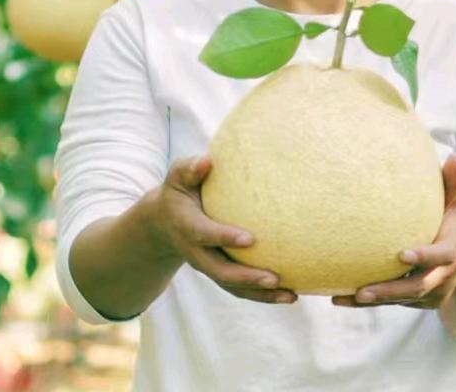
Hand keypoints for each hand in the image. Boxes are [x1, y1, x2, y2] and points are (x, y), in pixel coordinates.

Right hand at [150, 155, 297, 304]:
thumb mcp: (178, 175)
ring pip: (233, 286)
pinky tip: (290, 294)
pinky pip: (240, 289)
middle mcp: (196, 252)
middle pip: (220, 271)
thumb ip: (191, 168)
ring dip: (261, 294)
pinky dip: (263, 295)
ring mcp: (207, 266)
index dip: (225, 238)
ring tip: (291, 295)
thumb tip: (208, 160)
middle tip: (274, 278)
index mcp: (186, 226)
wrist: (164, 221)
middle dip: (247, 277)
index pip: (205, 234)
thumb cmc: (179, 190)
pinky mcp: (219, 272)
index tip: (250, 239)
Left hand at [331, 155, 455, 309]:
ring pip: (401, 299)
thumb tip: (453, 157)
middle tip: (362, 291)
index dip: (423, 256)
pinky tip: (341, 298)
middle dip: (389, 291)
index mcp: (453, 251)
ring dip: (373, 300)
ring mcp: (432, 293)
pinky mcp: (419, 300)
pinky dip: (370, 302)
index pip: (440, 256)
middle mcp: (443, 277)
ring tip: (341, 299)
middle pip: (416, 287)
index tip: (402, 254)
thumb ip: (454, 182)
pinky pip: (394, 302)